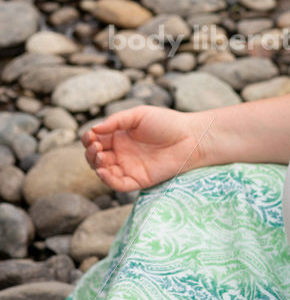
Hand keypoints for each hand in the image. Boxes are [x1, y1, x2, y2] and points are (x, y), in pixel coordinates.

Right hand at [81, 105, 211, 191]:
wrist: (191, 137)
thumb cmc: (167, 122)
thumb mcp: (139, 115)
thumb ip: (116, 120)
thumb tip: (93, 128)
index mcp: (120, 135)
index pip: (96, 139)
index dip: (89, 138)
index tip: (91, 135)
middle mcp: (122, 152)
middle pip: (96, 156)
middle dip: (90, 152)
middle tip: (96, 146)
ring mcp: (129, 167)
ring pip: (103, 171)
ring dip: (96, 165)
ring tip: (99, 155)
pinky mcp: (138, 180)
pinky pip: (118, 184)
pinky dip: (107, 180)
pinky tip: (103, 170)